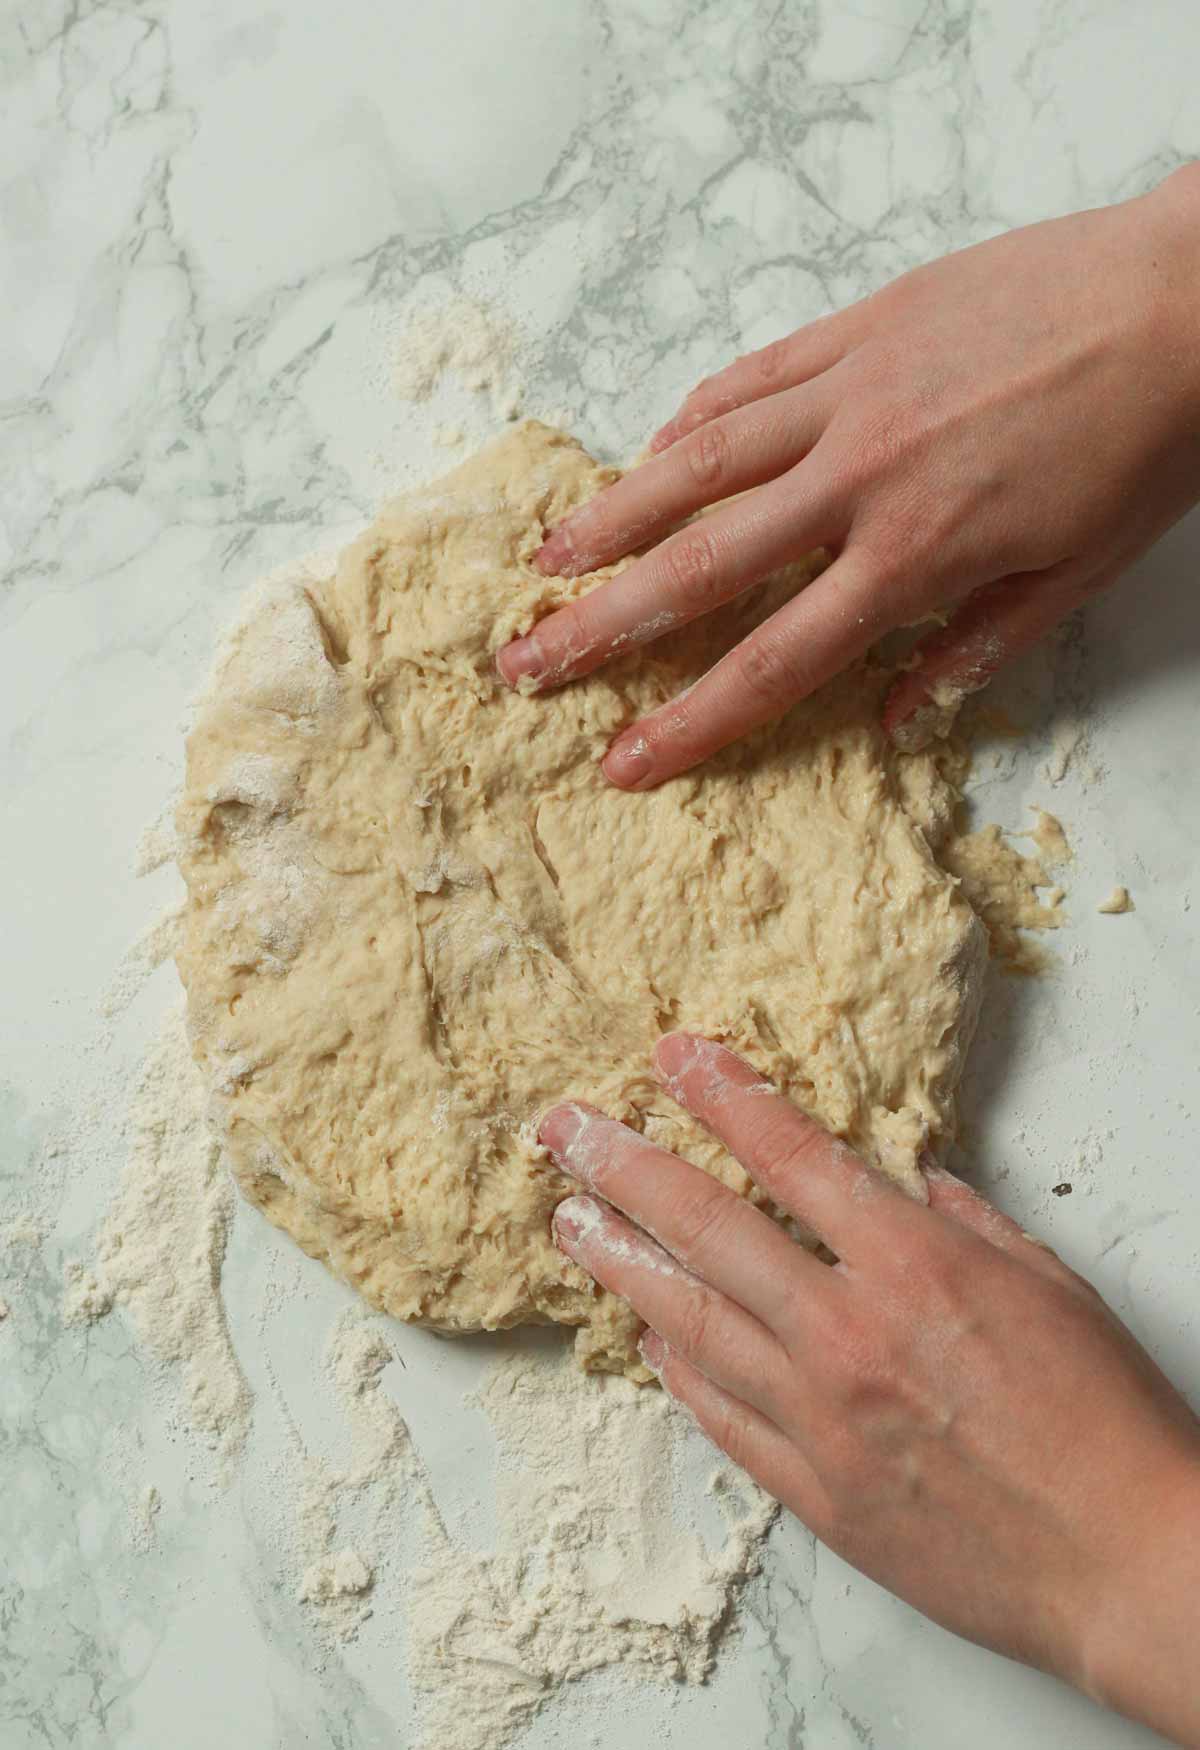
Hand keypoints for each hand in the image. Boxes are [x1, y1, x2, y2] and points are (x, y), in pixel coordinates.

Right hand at [500, 165, 1199, 786]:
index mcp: (916, 556)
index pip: (773, 663)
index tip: (621, 763)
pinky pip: (749, 379)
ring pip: (699, 463)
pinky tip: (646, 452)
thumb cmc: (1143, 442)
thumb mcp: (1073, 574)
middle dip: (601, 628)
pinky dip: (689, 420)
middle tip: (524, 664)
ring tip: (546, 559)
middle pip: (702, 570)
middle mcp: (861, 480)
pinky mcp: (856, 328)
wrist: (1187, 297)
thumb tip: (886, 719)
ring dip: (613, 516)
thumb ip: (971, 650)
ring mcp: (849, 394)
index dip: (688, 725)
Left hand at [544, 1035, 1199, 1744]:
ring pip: (692, 1320)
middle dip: (625, 1166)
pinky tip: (644, 1337)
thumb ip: (970, 1226)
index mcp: (912, 1264)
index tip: (670, 1059)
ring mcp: (820, 1415)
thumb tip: (911, 1186)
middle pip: (708, 1229)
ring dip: (620, 1262)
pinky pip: (722, 1417)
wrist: (1126, 1564)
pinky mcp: (815, 1492)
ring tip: (568, 1220)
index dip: (723, 1097)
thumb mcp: (1052, 1287)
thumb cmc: (1106, 1421)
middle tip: (563, 1128)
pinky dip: (676, 1370)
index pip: (791, 1156)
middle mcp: (848, 1330)